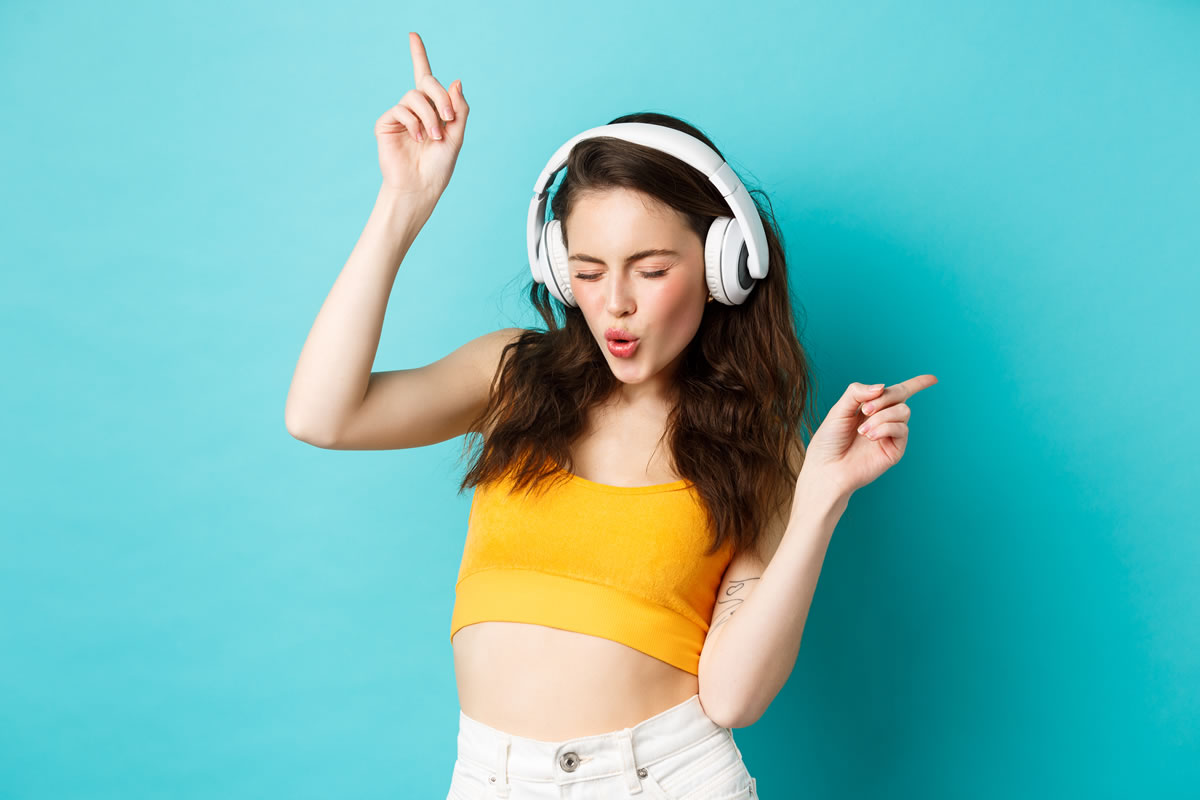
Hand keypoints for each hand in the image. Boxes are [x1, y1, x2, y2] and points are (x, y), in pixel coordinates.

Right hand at [374, 32, 469, 199]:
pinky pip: (401, 109)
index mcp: (432, 109)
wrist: (420, 187)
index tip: (412, 35)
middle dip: (440, 96)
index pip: (425, 77)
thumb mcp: (457, 136)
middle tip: (447, 118)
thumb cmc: (438, 166)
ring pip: (415, 96)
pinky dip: (414, 123)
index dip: (418, 55)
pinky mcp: (386, 124)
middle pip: (427, 82)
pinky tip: (418, 139)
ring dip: (429, 115)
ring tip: (434, 137)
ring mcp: (400, 115)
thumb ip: (459, 109)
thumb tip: (456, 80)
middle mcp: (415, 109)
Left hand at [799, 375, 938, 499]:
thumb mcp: (839, 410)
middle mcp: (884, 419)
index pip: (897, 392)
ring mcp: (891, 434)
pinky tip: (870, 437)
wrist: (827, 469)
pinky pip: (901, 429)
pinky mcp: (895, 449)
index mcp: (871, 407)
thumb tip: (882, 386)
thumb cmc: (829, 441)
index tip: (933, 378)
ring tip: (862, 430)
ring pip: (903, 411)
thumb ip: (857, 393)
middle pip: (900, 395)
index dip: (917, 384)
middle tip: (865, 410)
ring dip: (882, 417)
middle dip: (885, 398)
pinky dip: (885, 428)